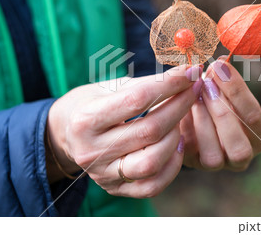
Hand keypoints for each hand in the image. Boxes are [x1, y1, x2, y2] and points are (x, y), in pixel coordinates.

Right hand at [46, 65, 202, 197]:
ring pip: (153, 162)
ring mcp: (103, 173)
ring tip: (180, 120)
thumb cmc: (93, 102)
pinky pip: (152, 185)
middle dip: (180, 106)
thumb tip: (185, 75)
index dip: (169, 84)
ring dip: (176, 137)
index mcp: (86, 119)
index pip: (137, 100)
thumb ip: (146, 84)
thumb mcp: (111, 86)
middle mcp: (92, 150)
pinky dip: (172, 165)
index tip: (189, 71)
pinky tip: (177, 145)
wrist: (67, 132)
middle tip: (194, 89)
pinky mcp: (115, 188)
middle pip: (150, 131)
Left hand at [181, 58, 260, 170]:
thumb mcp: (223, 85)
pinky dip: (184, 130)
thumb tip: (220, 65)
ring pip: (213, 156)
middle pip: (239, 147)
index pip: (253, 116)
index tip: (219, 66)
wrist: (191, 107)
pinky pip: (189, 154)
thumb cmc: (214, 93)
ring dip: (201, 123)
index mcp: (258, 134)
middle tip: (205, 84)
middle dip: (221, 113)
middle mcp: (242, 156)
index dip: (236, 90)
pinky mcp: (193, 163)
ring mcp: (218, 164)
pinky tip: (180, 108)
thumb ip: (224, 78)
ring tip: (192, 95)